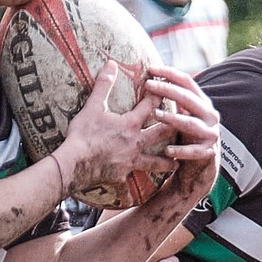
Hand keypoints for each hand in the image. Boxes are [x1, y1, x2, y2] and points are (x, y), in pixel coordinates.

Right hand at [61, 64, 170, 203]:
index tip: (167, 90)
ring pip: (154, 163)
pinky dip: (131, 192)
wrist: (74, 163)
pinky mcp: (120, 176)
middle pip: (160, 135)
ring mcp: (129, 161)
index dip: (158, 96)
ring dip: (166, 163)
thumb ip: (104, 85)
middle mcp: (135, 143)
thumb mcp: (93, 106)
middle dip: (174, 130)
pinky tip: (136, 197)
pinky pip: (128, 186)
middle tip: (187, 128)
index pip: (149, 107)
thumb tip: (111, 63)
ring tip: (176, 163)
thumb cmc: (83, 134)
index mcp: (130, 124)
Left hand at [140, 66, 221, 177]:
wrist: (202, 166)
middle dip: (167, 90)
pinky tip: (167, 151)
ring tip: (155, 114)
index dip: (169, 73)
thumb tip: (152, 76)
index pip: (187, 82)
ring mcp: (211, 134)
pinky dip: (180, 151)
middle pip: (187, 99)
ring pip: (190, 123)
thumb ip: (175, 98)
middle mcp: (210, 115)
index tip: (150, 69)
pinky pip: (193, 151)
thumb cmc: (186, 136)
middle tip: (148, 85)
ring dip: (172, 118)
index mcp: (203, 102)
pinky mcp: (208, 152)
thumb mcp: (183, 114)